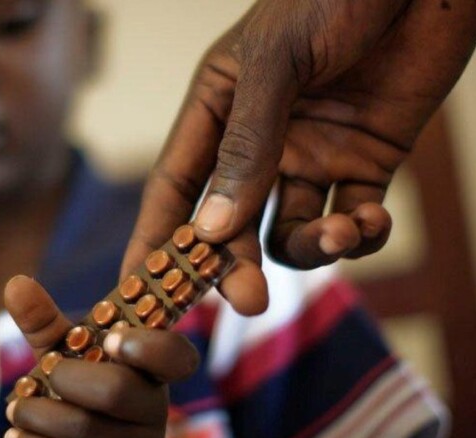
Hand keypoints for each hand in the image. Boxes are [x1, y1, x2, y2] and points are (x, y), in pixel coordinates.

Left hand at [2, 276, 199, 437]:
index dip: (149, 346)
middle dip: (66, 378)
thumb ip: (45, 321)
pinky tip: (19, 435)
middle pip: (116, 389)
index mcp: (151, 372)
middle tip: (44, 375)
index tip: (112, 338)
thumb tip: (16, 283)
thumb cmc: (72, 391)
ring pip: (86, 430)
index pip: (177, 356)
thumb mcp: (63, 355)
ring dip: (37, 415)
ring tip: (17, 410)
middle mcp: (152, 411)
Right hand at [122, 0, 475, 314]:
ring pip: (291, 229)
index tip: (140, 290)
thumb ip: (245, 144)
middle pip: (232, 223)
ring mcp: (312, 154)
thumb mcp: (276, 63)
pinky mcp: (367, 162)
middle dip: (237, 264)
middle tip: (249, 300)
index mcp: (219, 110)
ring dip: (313, 246)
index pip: (176, 186)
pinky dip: (363, 233)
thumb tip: (211, 229)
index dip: (156, 240)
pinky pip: (353, 218)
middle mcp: (261, 141)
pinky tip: (372, 219)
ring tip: (340, 232)